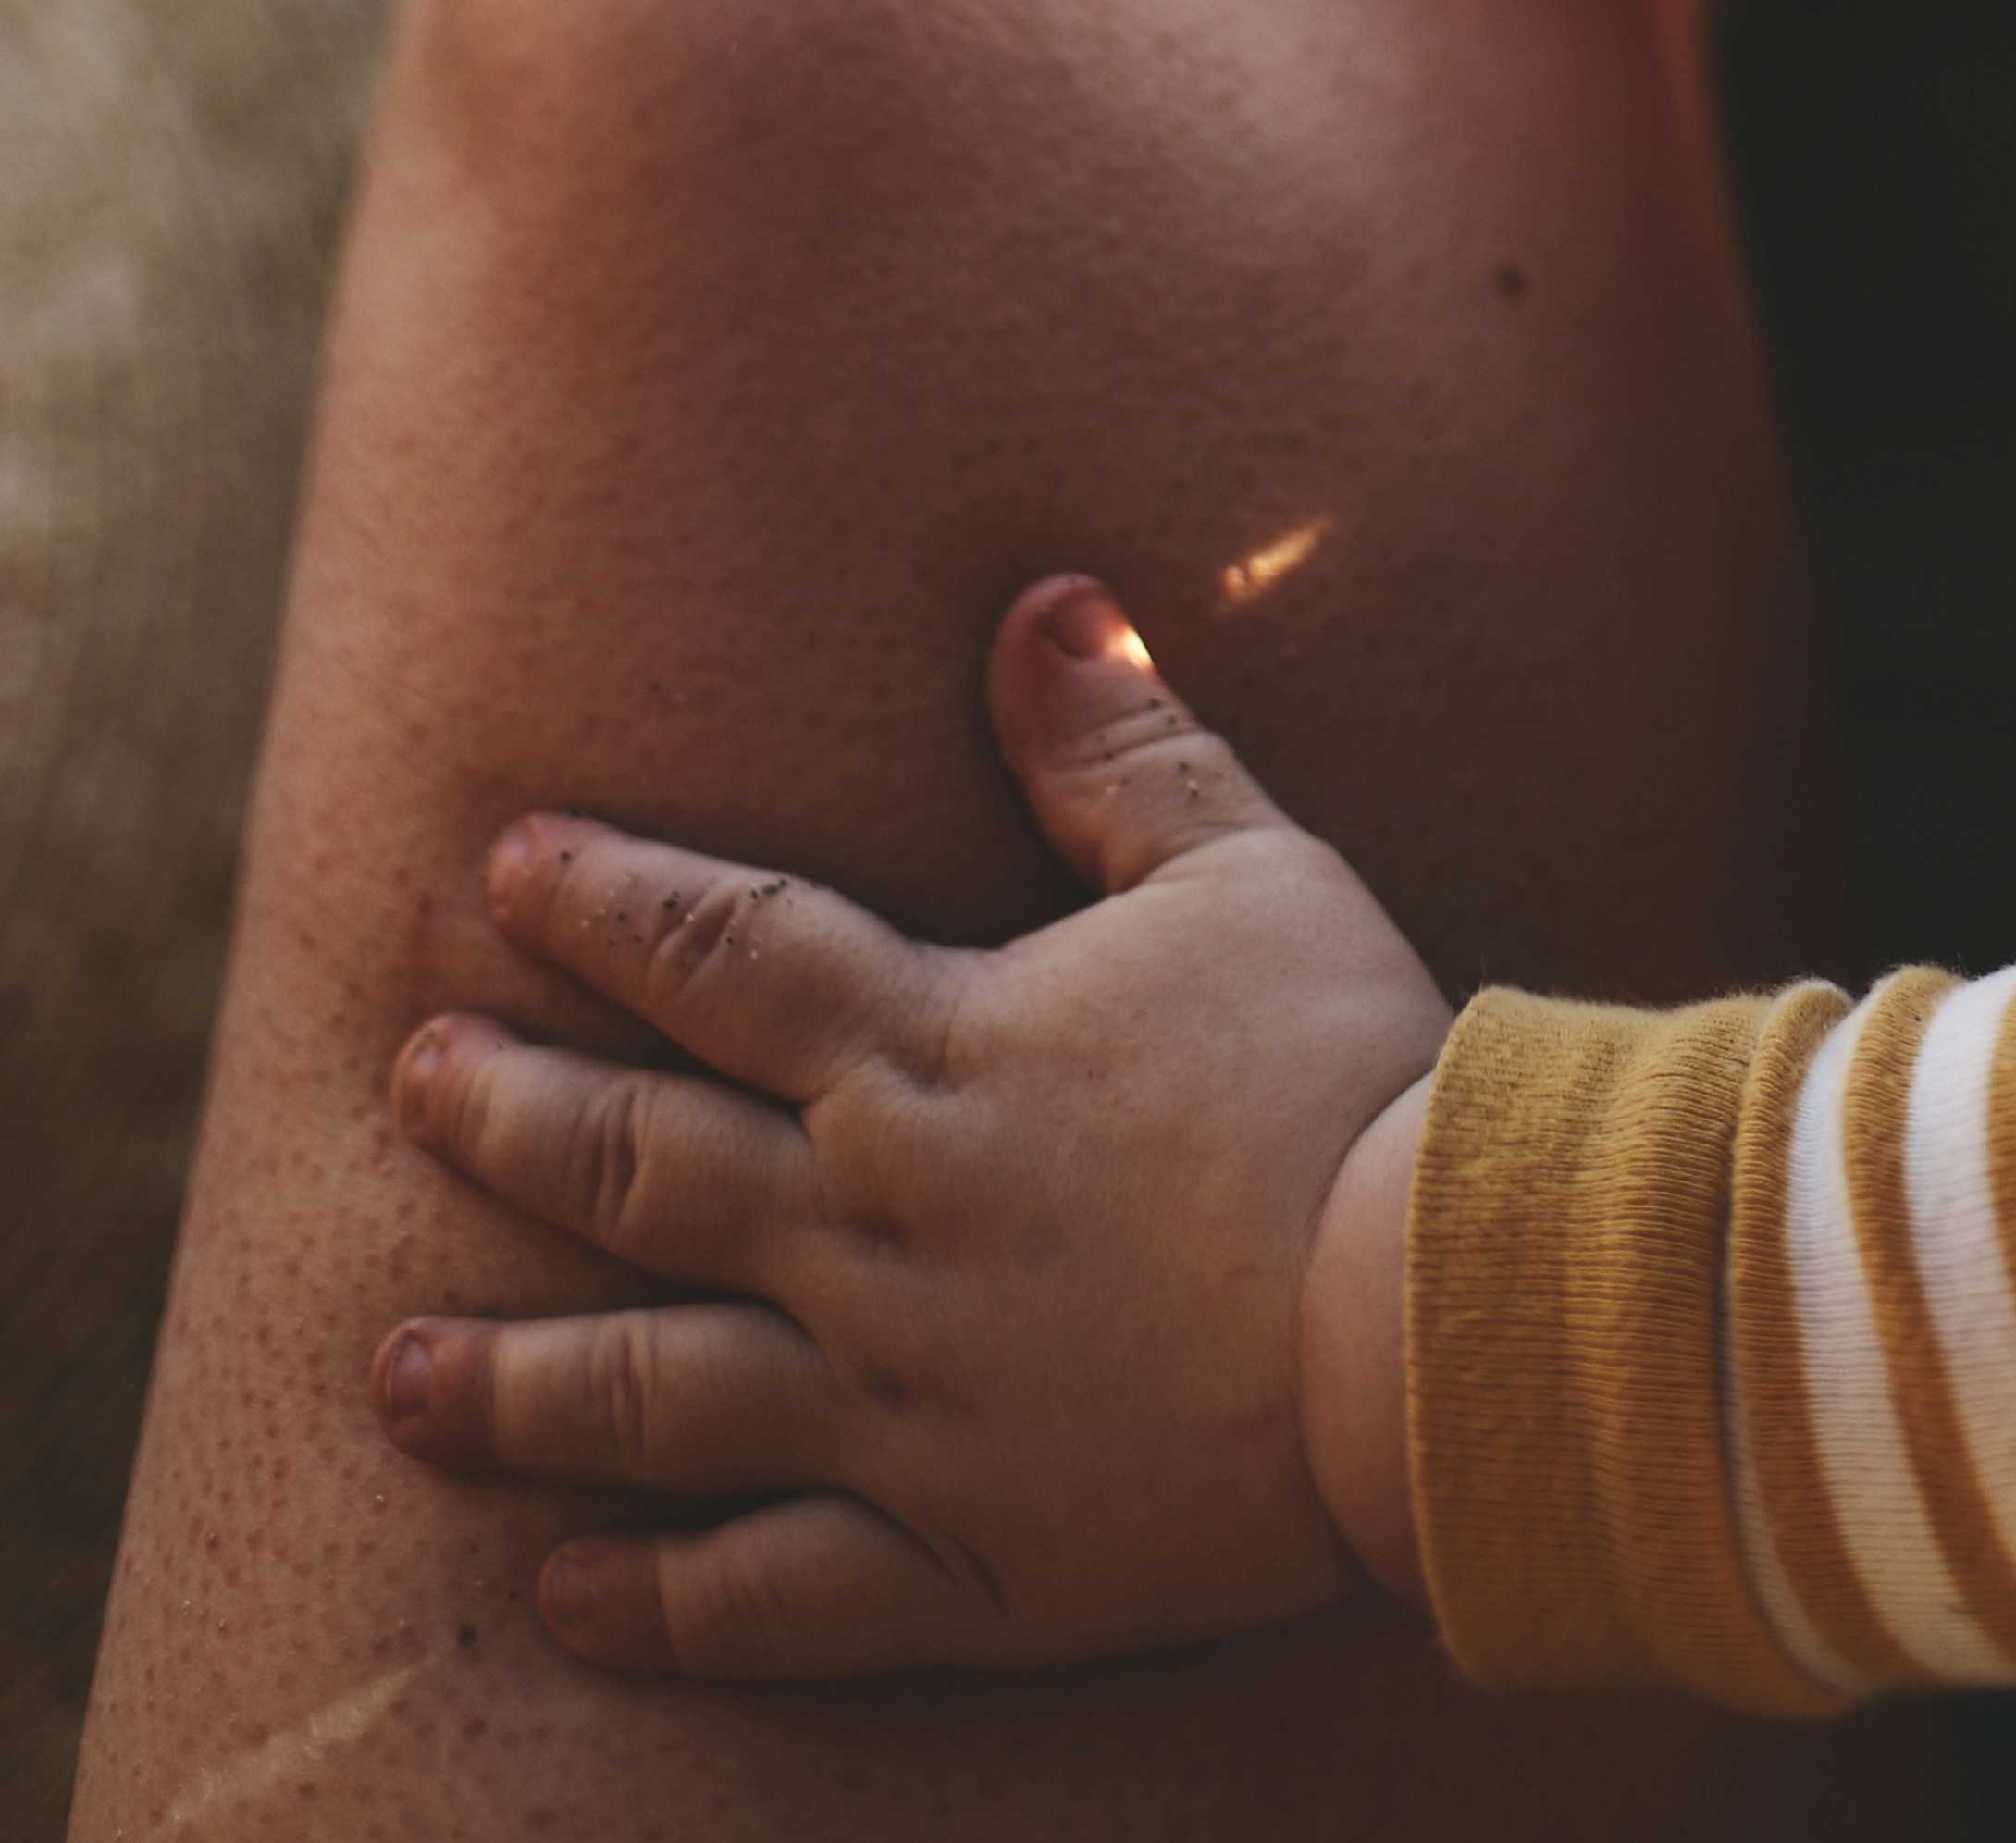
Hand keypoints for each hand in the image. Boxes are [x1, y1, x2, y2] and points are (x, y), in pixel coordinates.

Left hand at [372, 580, 1440, 1680]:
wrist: (1426, 1310)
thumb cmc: (1343, 1072)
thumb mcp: (1245, 867)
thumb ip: (1122, 746)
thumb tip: (1038, 604)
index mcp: (933, 1055)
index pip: (727, 952)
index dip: (608, 904)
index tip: (505, 870)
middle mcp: (875, 1231)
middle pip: (643, 1162)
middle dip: (510, 1116)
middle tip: (409, 1084)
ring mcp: (899, 1411)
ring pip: (658, 1393)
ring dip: (514, 1381)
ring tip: (395, 1372)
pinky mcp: (959, 1563)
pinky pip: (769, 1598)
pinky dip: (655, 1604)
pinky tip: (559, 1590)